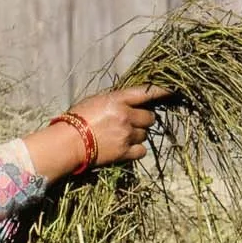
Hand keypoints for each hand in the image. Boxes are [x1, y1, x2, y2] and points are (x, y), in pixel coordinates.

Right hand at [26, 83, 174, 177]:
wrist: (67, 143)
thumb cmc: (76, 119)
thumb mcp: (95, 100)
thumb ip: (114, 100)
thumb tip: (129, 100)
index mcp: (118, 100)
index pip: (146, 92)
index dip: (162, 91)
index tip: (174, 90)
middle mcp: (126, 116)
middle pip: (150, 117)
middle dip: (143, 120)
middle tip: (130, 123)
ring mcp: (126, 134)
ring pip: (145, 133)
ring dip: (138, 134)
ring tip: (121, 136)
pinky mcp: (124, 152)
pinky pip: (142, 150)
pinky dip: (136, 149)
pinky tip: (126, 148)